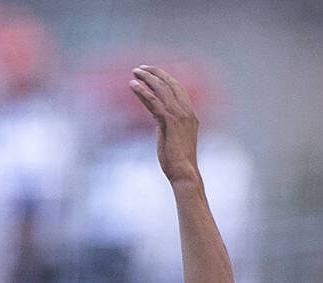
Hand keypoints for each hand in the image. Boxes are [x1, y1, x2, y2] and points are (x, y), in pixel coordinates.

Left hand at [129, 66, 200, 187]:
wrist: (184, 172)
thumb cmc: (178, 161)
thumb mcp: (175, 138)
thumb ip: (170, 125)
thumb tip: (161, 121)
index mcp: (190, 114)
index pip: (178, 89)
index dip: (164, 78)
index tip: (152, 73)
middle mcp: (186, 111)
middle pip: (170, 84)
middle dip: (155, 73)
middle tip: (140, 68)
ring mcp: (179, 115)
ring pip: (162, 89)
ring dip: (147, 78)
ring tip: (135, 72)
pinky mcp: (168, 122)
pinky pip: (153, 102)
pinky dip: (142, 92)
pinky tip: (133, 85)